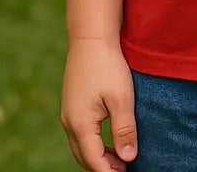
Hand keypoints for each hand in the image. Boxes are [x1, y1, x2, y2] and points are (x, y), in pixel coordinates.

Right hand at [61, 38, 138, 171]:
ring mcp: (68, 113)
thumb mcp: (121, 98)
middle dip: (103, 167)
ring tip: (120, 159)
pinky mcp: (72, 105)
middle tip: (125, 170)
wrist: (91, 38)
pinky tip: (108, 139)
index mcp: (80, 124)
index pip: (94, 161)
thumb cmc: (108, 66)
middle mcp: (69, 122)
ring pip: (81, 146)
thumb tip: (128, 159)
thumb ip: (124, 130)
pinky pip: (80, 133)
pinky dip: (93, 143)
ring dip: (98, 156)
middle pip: (85, 157)